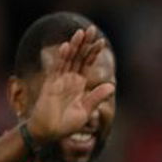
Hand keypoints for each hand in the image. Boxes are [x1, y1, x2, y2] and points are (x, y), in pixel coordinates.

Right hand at [24, 26, 114, 141]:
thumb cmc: (66, 124)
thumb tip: (112, 85)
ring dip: (74, 46)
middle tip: (91, 28)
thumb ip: (96, 98)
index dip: (93, 53)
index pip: (87, 65)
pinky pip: (56, 69)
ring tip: (81, 32)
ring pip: (68, 59)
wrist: (49, 132)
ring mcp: (59, 80)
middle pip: (78, 57)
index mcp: (79, 85)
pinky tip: (66, 47)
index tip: (102, 41)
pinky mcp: (50, 85)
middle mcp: (69, 79)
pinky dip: (62, 58)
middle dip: (85, 43)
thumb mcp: (85, 111)